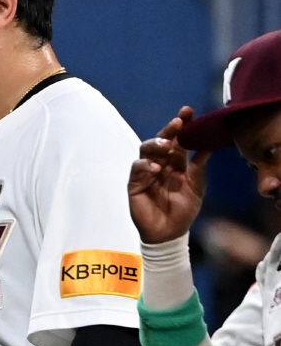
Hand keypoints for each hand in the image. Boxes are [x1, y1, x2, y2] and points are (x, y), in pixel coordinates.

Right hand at [129, 106, 209, 243]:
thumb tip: (211, 142)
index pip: (178, 139)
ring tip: (167, 146)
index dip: (182, 125)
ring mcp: (146, 173)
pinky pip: (137, 169)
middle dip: (169, 130)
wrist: (169, 233)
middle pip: (161, 141)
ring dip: (156, 144)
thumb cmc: (183, 211)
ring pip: (146, 150)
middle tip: (178, 122)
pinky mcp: (134, 184)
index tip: (188, 111)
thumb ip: (199, 164)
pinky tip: (156, 169)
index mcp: (176, 162)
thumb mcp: (196, 185)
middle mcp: (160, 163)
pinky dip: (145, 166)